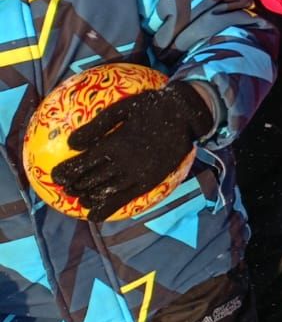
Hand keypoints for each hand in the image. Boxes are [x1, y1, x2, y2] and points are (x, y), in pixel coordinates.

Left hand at [53, 82, 214, 221]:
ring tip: (79, 198)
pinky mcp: (148, 182)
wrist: (185, 115)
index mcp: (115, 144)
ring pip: (104, 192)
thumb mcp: (122, 108)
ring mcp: (137, 174)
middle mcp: (123, 163)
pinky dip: (106, 209)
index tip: (55, 176)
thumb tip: (71, 143)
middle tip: (65, 187)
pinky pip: (123, 199)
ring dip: (88, 197)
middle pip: (90, 180)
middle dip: (74, 186)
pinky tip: (95, 215)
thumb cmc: (152, 106)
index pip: (82, 164)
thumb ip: (96, 126)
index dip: (65, 172)